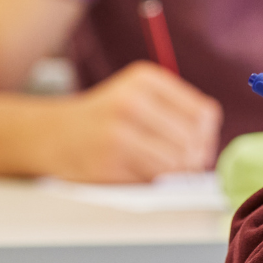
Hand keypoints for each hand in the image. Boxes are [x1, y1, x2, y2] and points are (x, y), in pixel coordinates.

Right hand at [43, 61, 220, 181]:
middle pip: (191, 141)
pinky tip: (140, 173)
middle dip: (194, 159)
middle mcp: (131, 102)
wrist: (54, 133)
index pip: (203, 114)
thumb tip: (208, 147)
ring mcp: (118, 134)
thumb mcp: (139, 94)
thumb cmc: (106, 116)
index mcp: (146, 79)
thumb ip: (176, 111)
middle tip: (184, 165)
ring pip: (175, 163)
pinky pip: (151, 180)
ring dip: (176, 174)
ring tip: (164, 169)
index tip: (198, 146)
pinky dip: (153, 182)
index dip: (206, 136)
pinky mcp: (107, 163)